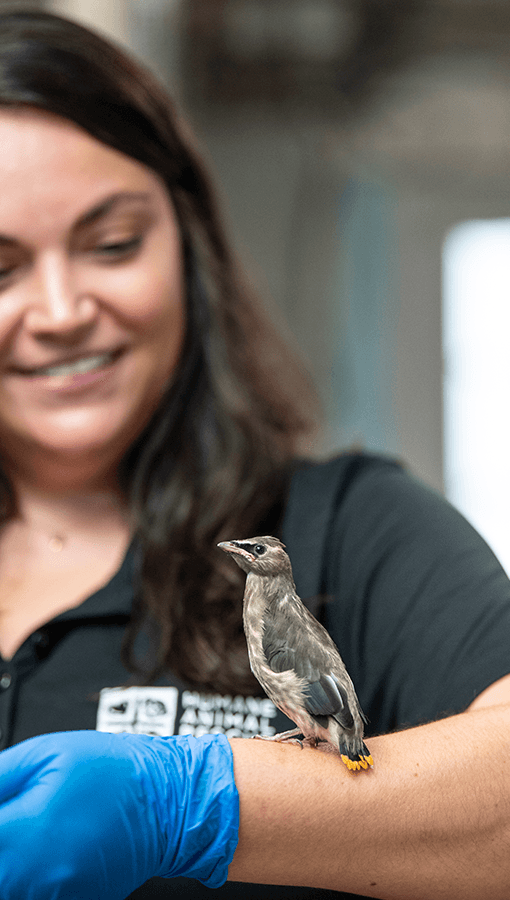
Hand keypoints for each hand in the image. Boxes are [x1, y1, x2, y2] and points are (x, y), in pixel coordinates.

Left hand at [0, 730, 237, 899]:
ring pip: (10, 886)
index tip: (2, 809)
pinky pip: (33, 892)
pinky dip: (31, 875)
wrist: (168, 802)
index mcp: (24, 832)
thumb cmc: (115, 772)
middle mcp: (35, 876)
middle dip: (2, 842)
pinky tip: (49, 846)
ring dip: (11, 861)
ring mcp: (53, 896)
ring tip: (35, 828)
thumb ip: (2, 776)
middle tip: (16, 819)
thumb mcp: (47, 753)